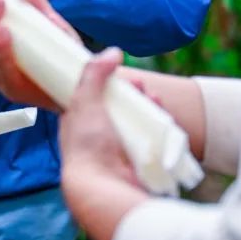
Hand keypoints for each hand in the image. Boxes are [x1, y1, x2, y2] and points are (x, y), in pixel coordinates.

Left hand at [59, 47, 148, 239]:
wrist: (104, 188)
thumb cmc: (89, 146)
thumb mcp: (86, 102)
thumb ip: (95, 75)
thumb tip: (112, 51)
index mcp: (77, 124)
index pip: (94, 98)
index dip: (109, 85)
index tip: (122, 75)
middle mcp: (96, 138)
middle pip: (118, 110)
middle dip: (134, 96)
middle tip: (143, 87)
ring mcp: (117, 152)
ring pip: (136, 124)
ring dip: (148, 109)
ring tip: (155, 99)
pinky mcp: (136, 164)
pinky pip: (150, 141)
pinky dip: (158, 128)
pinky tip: (163, 118)